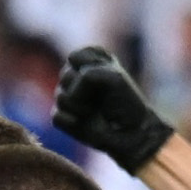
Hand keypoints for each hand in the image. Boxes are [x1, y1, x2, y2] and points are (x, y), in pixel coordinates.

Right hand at [52, 46, 175, 173]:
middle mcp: (75, 78)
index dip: (91, 69)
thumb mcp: (114, 77)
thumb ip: (88, 75)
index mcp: (87, 62)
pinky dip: (73, 121)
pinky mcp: (62, 119)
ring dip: (82, 106)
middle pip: (65, 76)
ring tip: (96, 111)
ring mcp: (67, 99)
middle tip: (103, 97)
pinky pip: (57, 117)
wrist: (132, 131)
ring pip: (60, 97)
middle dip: (85, 88)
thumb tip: (68, 96)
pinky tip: (87, 123)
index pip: (74, 57)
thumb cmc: (126, 101)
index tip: (108, 77)